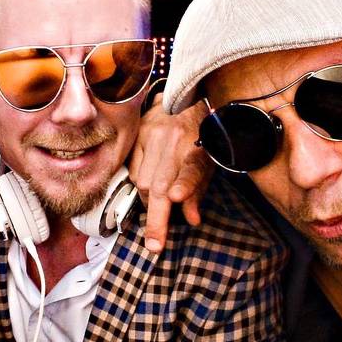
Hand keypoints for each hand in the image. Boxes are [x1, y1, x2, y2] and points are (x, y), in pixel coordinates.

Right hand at [130, 98, 210, 252]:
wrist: (188, 96)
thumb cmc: (203, 136)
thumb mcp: (209, 163)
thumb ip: (198, 191)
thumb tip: (191, 220)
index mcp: (198, 147)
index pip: (192, 169)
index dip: (184, 185)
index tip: (176, 198)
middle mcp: (174, 139)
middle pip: (158, 185)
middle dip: (156, 219)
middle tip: (155, 244)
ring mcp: (153, 134)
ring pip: (143, 181)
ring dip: (149, 201)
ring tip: (158, 209)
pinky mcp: (139, 132)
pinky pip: (133, 170)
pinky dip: (140, 183)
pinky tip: (149, 185)